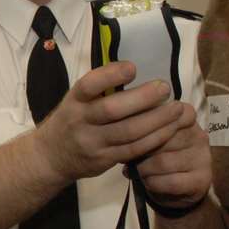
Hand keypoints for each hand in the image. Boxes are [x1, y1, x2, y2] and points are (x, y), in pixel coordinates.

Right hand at [35, 60, 187, 182]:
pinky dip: (155, 138)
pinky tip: (170, 128)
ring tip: (176, 109)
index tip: (132, 68)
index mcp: (74, 101)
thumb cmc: (72, 120)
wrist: (51, 157)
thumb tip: (134, 71)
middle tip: (165, 88)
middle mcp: (81, 121)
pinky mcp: (104, 160)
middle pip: (112, 109)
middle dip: (143, 98)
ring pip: (129, 132)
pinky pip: (134, 150)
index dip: (111, 75)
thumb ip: (100, 90)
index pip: (89, 85)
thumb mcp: (76, 101)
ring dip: (157, 120)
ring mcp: (92, 143)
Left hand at [134, 109, 210, 211]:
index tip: (128, 137)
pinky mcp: (201, 179)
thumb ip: (139, 128)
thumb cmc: (157, 155)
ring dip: (143, 170)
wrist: (175, 187)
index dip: (140, 127)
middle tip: (128, 158)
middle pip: (159, 139)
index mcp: (184, 115)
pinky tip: (148, 182)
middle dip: (138, 151)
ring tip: (138, 171)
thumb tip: (122, 130)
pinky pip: (170, 182)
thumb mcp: (148, 136)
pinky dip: (153, 184)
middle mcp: (198, 134)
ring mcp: (203, 157)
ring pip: (162, 162)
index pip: (161, 114)